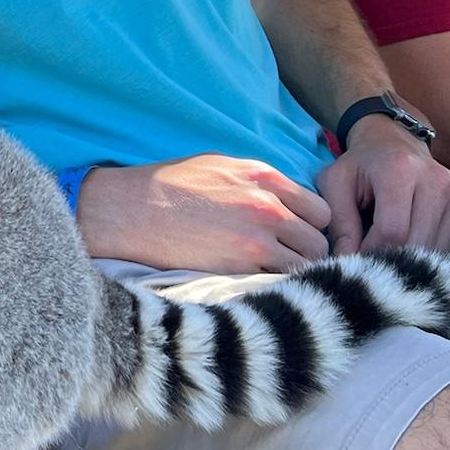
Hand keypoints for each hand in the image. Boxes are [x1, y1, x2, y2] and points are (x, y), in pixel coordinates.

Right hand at [76, 154, 332, 273]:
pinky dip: (272, 284)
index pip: (319, 210)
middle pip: (317, 240)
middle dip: (304, 252)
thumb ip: (256, 181)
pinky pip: (279, 281)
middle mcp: (267, 204)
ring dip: (292, 272)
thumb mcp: (216, 166)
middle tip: (282, 259)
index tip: (294, 235)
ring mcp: (256, 236)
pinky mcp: (240, 264)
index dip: (309, 226)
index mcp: (262, 176)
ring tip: (267, 273)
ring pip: (305, 265)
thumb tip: (283, 199)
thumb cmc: (166, 185)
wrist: (129, 209)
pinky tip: (252, 280)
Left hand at [319, 116, 449, 254]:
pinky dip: (430, 251)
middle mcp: (435, 180)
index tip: (356, 257)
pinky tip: (410, 243)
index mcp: (399, 170)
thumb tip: (347, 261)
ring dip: (411, 256)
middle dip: (391, 257)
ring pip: (437, 247)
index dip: (372, 252)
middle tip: (371, 256)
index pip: (392, 231)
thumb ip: (340, 222)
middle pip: (417, 242)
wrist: (392, 142)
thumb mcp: (335, 184)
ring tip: (389, 243)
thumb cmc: (359, 166)